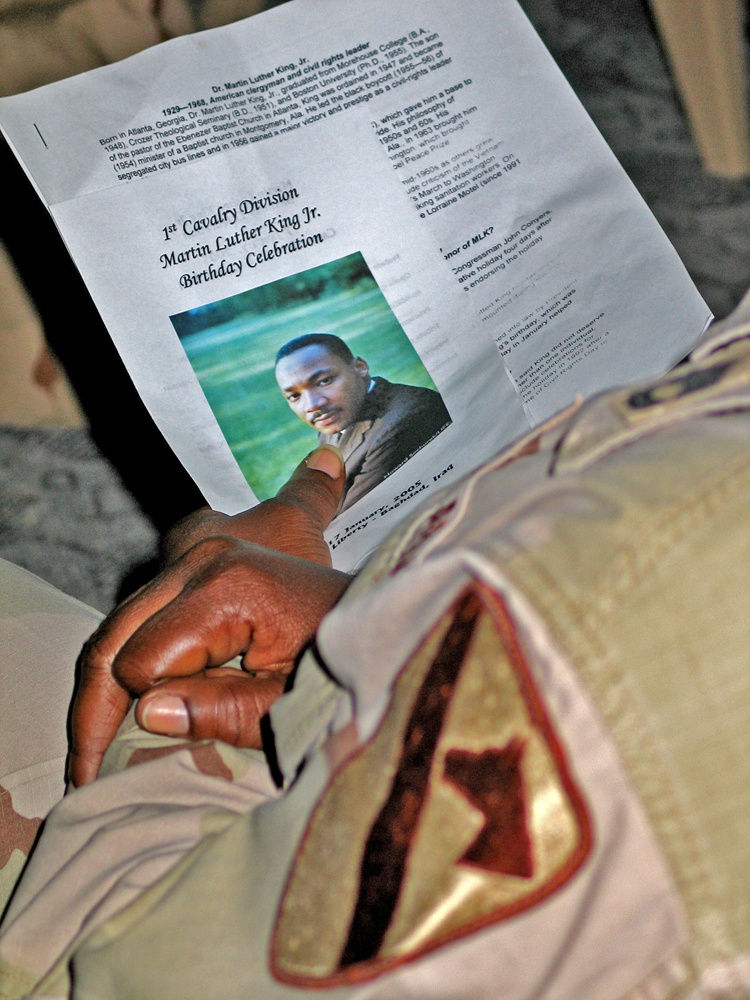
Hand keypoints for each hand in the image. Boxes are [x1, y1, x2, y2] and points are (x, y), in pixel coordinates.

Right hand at [69, 447, 349, 786]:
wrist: (375, 607)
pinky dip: (123, 667)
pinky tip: (119, 723)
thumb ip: (225, 710)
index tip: (158, 753)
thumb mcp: (292, 700)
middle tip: (86, 780)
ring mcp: (194, 555)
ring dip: (101, 693)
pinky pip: (139, 617)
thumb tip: (148, 714)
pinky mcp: (194, 566)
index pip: (143, 658)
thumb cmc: (345, 658)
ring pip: (117, 625)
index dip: (148, 710)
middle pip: (115, 636)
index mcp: (227, 585)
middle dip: (94, 711)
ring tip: (93, 766)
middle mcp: (201, 557)